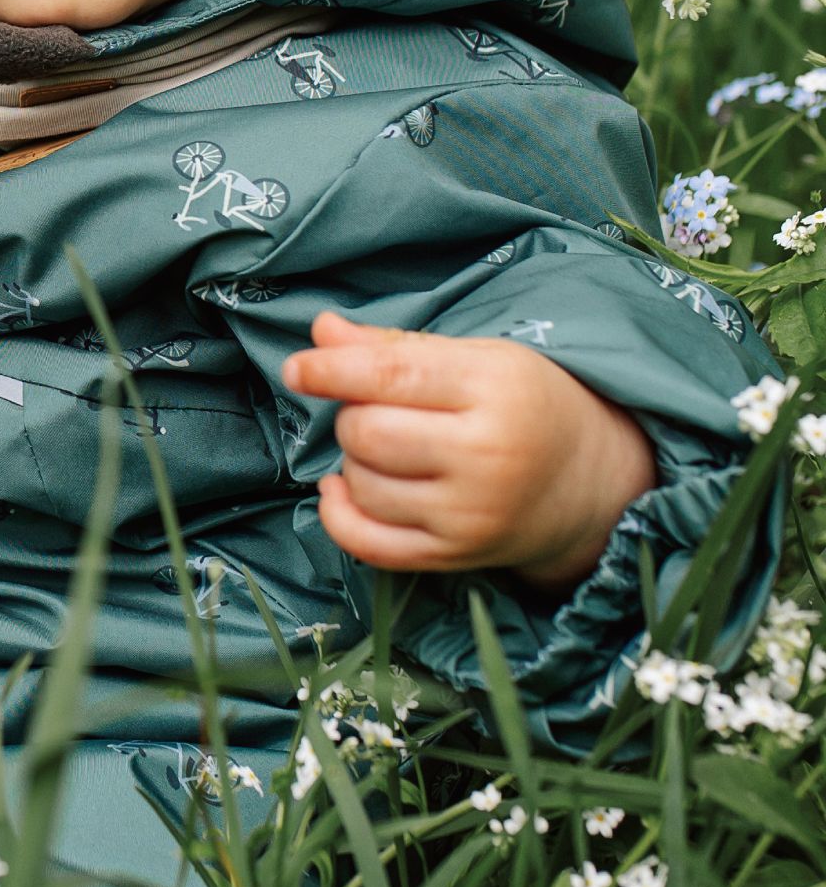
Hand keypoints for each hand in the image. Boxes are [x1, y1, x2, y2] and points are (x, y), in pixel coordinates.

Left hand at [279, 311, 658, 596]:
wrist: (588, 481)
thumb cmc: (522, 404)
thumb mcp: (475, 358)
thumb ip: (393, 345)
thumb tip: (321, 332)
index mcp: (495, 388)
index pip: (391, 376)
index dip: (331, 370)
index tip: (297, 368)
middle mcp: (486, 455)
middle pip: (367, 432)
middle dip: (353, 416)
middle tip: (379, 411)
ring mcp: (471, 513)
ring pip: (363, 484)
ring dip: (355, 462)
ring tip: (390, 449)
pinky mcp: (456, 555)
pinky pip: (368, 543)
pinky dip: (339, 516)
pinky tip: (342, 489)